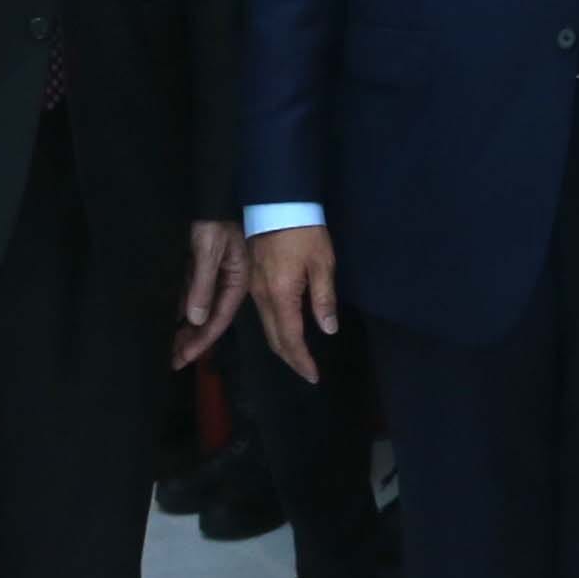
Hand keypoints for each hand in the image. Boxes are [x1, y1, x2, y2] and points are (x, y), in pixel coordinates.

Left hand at [175, 219, 247, 368]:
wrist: (209, 191)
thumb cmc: (213, 219)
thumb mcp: (208, 250)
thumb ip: (203, 284)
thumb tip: (195, 319)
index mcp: (236, 279)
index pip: (219, 318)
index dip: (202, 340)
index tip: (185, 357)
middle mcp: (225, 282)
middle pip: (208, 318)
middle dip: (190, 340)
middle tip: (171, 361)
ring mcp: (211, 275)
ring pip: (196, 309)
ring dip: (182, 328)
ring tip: (165, 347)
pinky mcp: (197, 267)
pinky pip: (187, 294)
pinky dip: (178, 309)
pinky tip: (165, 321)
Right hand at [252, 224, 337, 385]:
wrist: (276, 201)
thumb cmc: (303, 230)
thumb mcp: (322, 263)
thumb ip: (324, 298)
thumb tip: (327, 329)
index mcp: (281, 293)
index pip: (290, 337)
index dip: (301, 360)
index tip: (313, 376)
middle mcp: (262, 295)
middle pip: (273, 337)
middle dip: (290, 358)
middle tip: (306, 372)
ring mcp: (253, 287)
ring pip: (265, 326)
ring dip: (281, 345)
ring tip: (297, 356)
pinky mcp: (251, 279)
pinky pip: (262, 313)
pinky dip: (274, 328)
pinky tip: (285, 329)